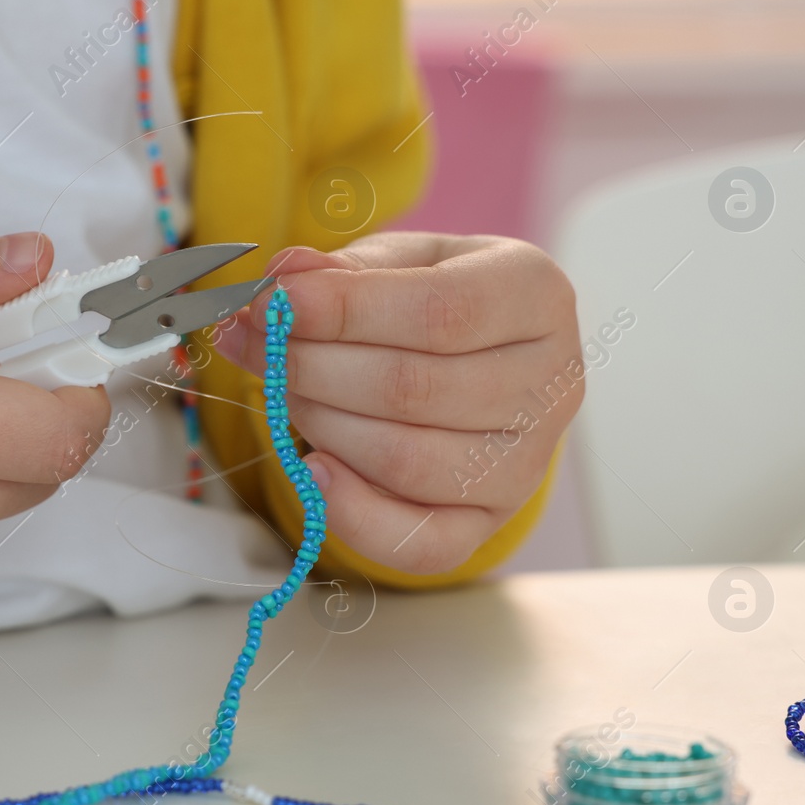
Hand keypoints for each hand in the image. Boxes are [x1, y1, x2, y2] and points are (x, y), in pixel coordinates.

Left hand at [213, 232, 580, 574]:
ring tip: (283, 390)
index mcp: (535, 296)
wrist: (479, 357)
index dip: (347, 311)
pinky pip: (419, 543)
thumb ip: (340, 269)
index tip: (275, 302)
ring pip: (405, 461)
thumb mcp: (395, 261)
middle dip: (311, 366)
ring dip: (319, 423)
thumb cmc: (434, 298)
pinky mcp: (490, 522)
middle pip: (414, 390)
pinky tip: (312, 468)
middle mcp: (550, 385)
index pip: (442, 312)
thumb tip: (283, 280)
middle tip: (254, 343)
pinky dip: (352, 513)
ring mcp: (525, 463)